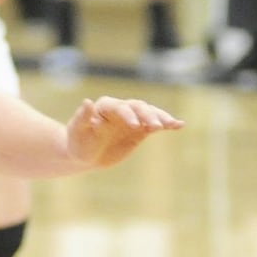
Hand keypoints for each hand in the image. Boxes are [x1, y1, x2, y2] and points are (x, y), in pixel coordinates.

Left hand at [66, 96, 182, 168]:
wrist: (86, 155)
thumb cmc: (78, 141)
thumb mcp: (78, 131)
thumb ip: (83, 117)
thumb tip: (87, 101)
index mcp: (104, 107)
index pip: (120, 107)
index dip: (128, 114)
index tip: (135, 125)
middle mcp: (121, 109)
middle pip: (138, 107)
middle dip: (147, 115)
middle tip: (156, 126)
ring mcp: (132, 119)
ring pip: (149, 113)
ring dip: (160, 117)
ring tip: (172, 124)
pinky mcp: (140, 130)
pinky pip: (155, 125)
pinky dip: (166, 124)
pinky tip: (179, 125)